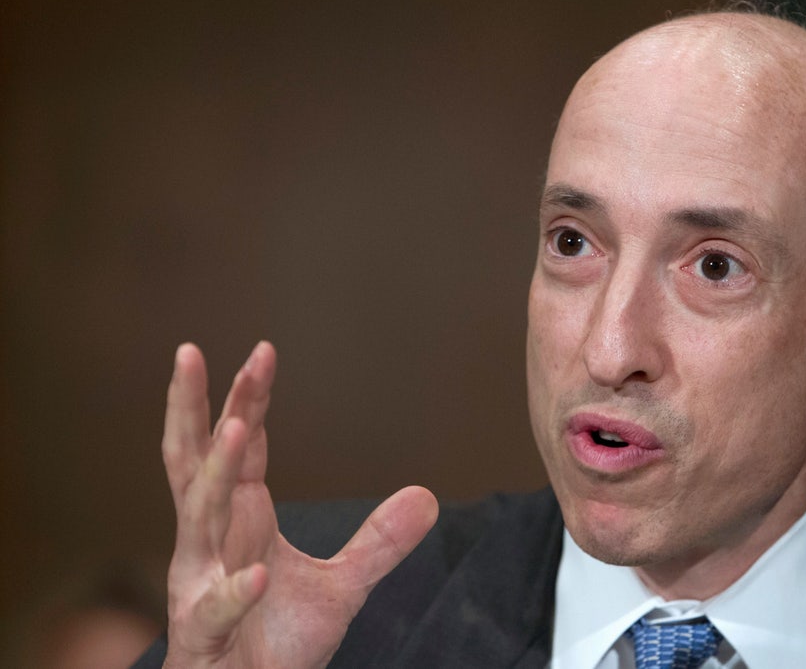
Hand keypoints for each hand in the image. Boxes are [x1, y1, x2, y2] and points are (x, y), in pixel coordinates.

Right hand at [161, 341, 437, 667]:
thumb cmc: (273, 641)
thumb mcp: (341, 587)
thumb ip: (378, 542)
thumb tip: (427, 496)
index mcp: (238, 521)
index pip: (239, 448)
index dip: (246, 400)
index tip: (263, 353)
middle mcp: (209, 543)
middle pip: (194, 462)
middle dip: (194, 408)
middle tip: (193, 351)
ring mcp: (198, 585)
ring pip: (198, 519)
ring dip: (216, 474)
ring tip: (237, 428)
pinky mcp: (203, 635)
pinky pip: (218, 608)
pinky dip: (237, 591)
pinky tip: (262, 573)